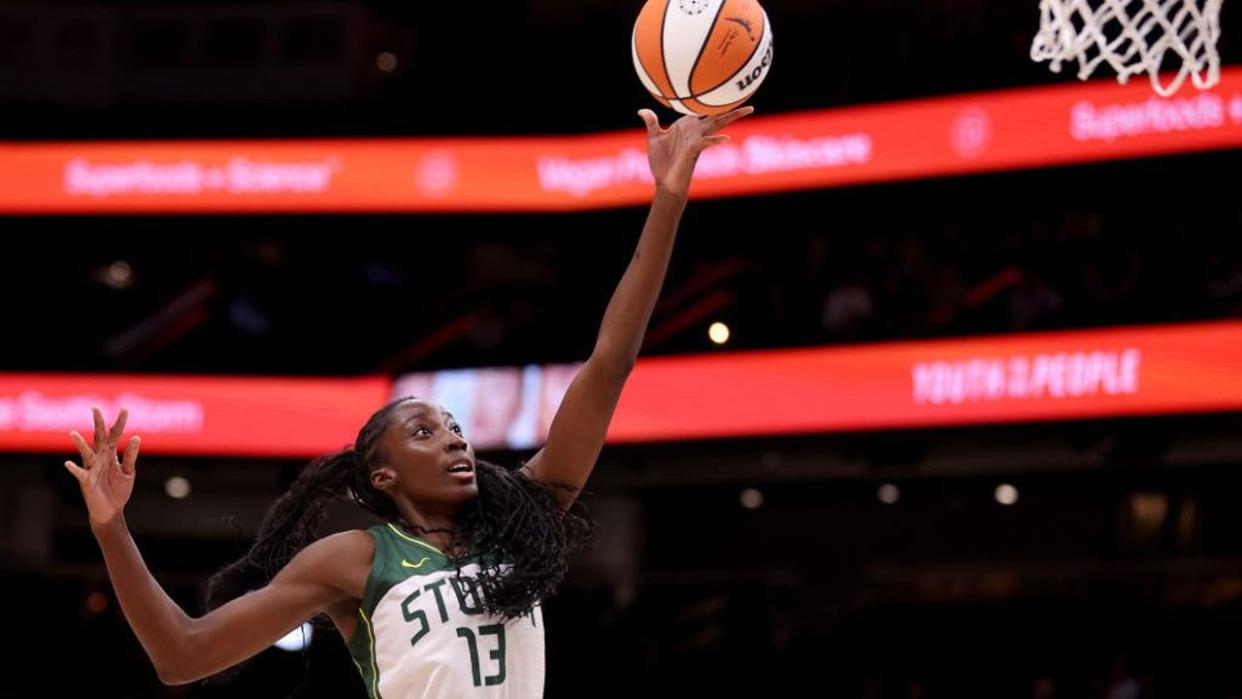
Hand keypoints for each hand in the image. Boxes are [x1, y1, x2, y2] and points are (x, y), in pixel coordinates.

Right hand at [65, 407, 140, 527]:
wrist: (111, 511)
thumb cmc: (118, 491)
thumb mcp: (128, 472)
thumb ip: (130, 456)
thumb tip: (136, 437)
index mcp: (110, 455)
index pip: (114, 435)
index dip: (119, 423)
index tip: (125, 409)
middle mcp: (99, 459)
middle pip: (98, 438)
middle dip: (98, 424)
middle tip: (96, 408)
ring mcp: (91, 469)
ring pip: (85, 453)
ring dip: (80, 444)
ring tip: (73, 433)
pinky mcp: (87, 482)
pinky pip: (79, 474)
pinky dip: (74, 469)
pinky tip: (68, 463)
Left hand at [638, 105, 753, 196]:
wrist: (664, 182)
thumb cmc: (661, 163)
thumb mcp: (654, 139)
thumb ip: (652, 123)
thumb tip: (642, 111)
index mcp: (687, 126)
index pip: (702, 109)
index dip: (712, 99)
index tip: (724, 87)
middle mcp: (695, 131)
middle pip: (716, 114)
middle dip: (730, 105)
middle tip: (746, 94)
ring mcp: (696, 140)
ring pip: (717, 124)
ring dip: (731, 117)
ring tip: (748, 109)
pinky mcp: (694, 151)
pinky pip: (706, 143)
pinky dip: (715, 140)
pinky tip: (726, 138)